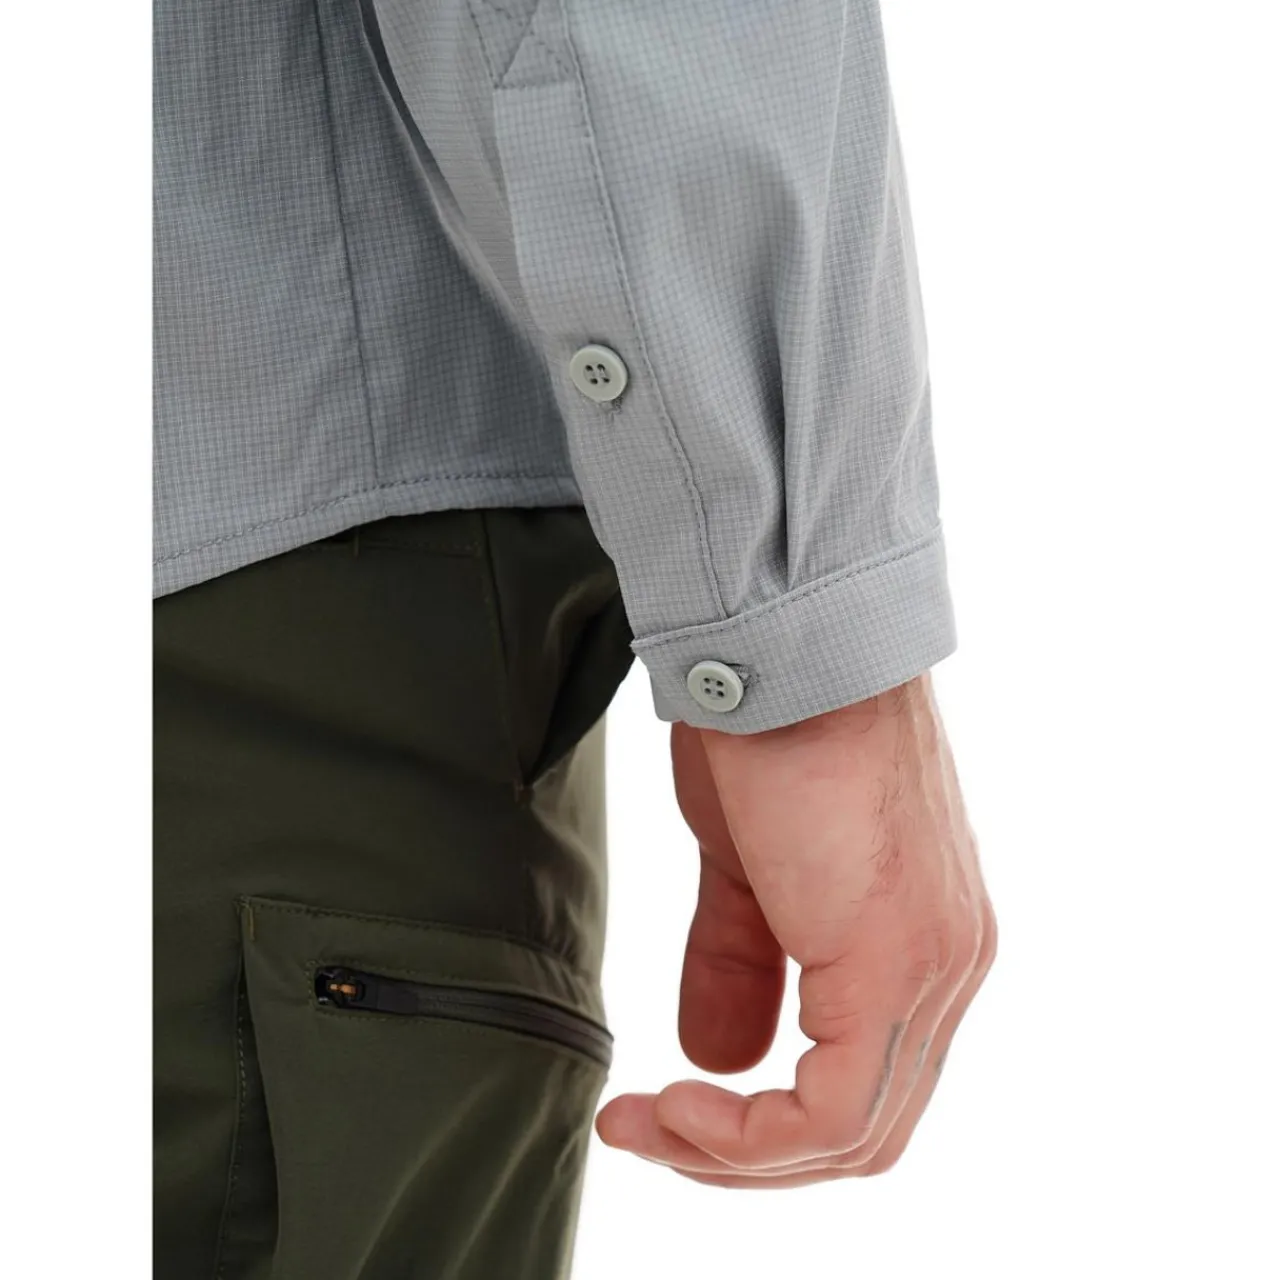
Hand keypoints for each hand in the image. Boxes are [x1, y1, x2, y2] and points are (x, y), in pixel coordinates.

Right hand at [596, 674, 995, 1185]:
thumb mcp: (743, 868)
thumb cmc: (769, 730)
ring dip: (734, 1151)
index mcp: (919, 940)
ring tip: (648, 1125)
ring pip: (854, 1135)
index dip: (757, 1126)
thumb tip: (717, 1057)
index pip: (860, 1087)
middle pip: (862, 1130)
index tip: (662, 1109)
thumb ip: (741, 961)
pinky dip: (747, 1133)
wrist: (782, 651)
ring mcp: (935, 966)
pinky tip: (677, 1104)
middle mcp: (948, 964)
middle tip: (647, 1132)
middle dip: (740, 1152)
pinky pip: (835, 1110)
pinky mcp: (898, 963)